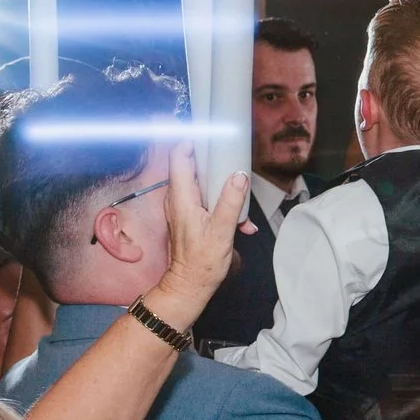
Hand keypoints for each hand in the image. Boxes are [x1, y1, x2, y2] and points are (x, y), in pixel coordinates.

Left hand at [140, 143, 247, 330]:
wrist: (190, 285)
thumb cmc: (202, 262)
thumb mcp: (222, 230)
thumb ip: (231, 200)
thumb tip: (239, 175)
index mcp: (181, 196)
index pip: (178, 156)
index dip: (191, 140)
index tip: (211, 134)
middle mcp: (177, 197)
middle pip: (192, 165)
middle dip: (215, 162)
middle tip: (234, 159)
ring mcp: (182, 206)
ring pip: (202, 182)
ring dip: (223, 187)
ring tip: (241, 199)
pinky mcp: (190, 215)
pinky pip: (206, 198)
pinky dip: (222, 203)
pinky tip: (240, 221)